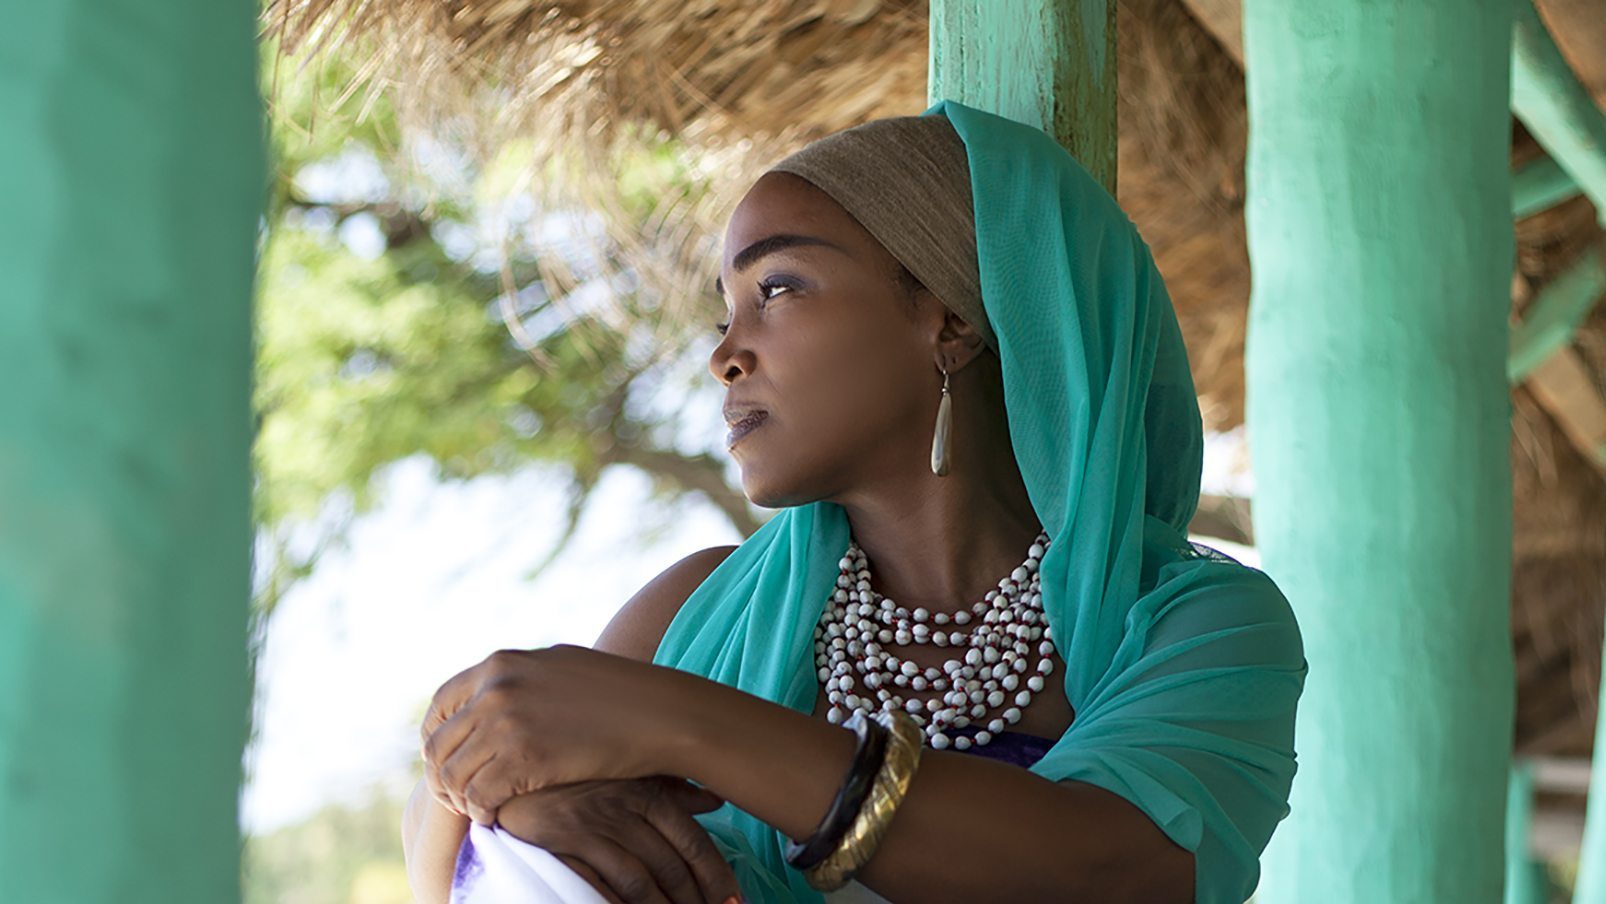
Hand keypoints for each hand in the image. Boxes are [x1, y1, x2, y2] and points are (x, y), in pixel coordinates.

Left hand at [420, 644, 699, 824]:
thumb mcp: (559, 666)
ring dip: (461, 800)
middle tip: (459, 797)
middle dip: (443, 777)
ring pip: (453, 776)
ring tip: (480, 809)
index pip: (439, 705)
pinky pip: (478, 797)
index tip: (451, 761)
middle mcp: (495, 690)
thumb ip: (520, 677)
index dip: (436, 739)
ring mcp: (507, 724)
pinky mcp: (525, 759)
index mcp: (500, 664)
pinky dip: (481, 813)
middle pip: (438, 745)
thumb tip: (495, 691)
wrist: (660, 713)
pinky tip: (496, 816)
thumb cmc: (618, 693)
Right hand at [496, 776, 742, 903]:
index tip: (733, 902)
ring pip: (639, 882)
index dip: (717, 878)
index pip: (693, 843)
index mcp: (649, 791)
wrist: (515, 763)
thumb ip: (673, 789)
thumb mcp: (629, 772)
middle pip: (670, 868)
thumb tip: (716, 801)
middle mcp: (625, 809)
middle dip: (693, 902)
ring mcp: (592, 827)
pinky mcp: (562, 843)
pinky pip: (597, 885)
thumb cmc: (579, 771)